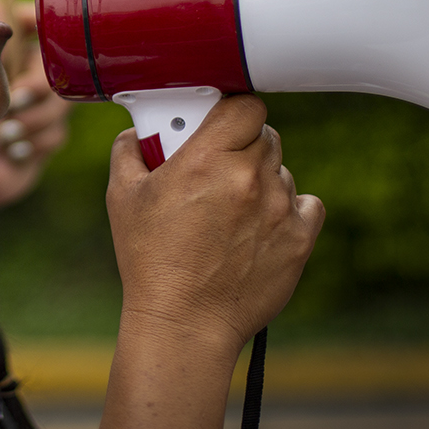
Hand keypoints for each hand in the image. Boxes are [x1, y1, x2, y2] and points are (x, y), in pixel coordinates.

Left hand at [0, 1, 70, 231]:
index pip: (37, 21)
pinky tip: (10, 152)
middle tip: (14, 101)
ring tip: (3, 136)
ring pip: (63, 103)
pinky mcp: (50, 133)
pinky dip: (33, 144)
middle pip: (62, 65)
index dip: (49, 26)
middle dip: (38, 89)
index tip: (44, 37)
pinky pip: (59, 132)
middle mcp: (25, 72)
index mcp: (5, 52)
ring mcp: (41, 104)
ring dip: (31, 123)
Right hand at [108, 94, 323, 357]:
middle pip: (263, 134)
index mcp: (207, 158)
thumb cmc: (149, 262)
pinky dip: (288, 208)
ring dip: (261, 178)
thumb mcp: (122, 197)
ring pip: (281, 170)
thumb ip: (129, 151)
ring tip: (231, 207)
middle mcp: (249, 177)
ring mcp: (279, 209)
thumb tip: (136, 132)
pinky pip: (306, 204)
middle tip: (216, 167)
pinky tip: (261, 224)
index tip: (219, 122)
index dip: (232, 110)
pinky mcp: (298, 239)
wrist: (184, 324)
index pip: (244, 104)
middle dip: (241, 145)